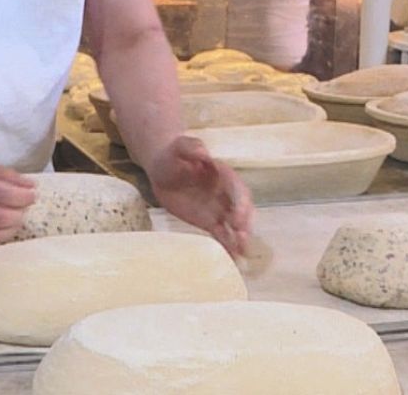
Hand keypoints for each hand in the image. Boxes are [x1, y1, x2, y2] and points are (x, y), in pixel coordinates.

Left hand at [146, 136, 253, 256]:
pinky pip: (222, 235)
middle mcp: (226, 194)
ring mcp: (219, 209)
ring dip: (240, 238)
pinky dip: (228, 247)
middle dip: (244, 224)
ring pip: (235, 226)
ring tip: (242, 253)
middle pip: (241, 210)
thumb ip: (191, 146)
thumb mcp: (179, 146)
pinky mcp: (209, 221)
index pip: (238, 190)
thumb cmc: (172, 154)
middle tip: (242, 237)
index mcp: (224, 176)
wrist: (163, 168)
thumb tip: (203, 151)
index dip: (241, 204)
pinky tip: (234, 261)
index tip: (238, 218)